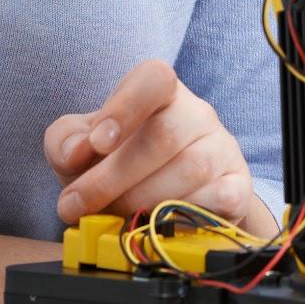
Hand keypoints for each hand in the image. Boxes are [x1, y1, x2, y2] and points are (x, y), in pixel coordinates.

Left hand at [43, 59, 274, 237]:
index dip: (125, 107)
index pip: (153, 79)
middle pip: (163, 136)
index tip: (97, 142)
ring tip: (111, 219)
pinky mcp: (239, 185)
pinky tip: (156, 224)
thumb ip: (65, 142)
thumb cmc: (121, 162)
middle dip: (112, 178)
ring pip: (190, 170)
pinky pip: (219, 200)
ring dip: (140, 202)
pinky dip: (182, 217)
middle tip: (74, 206)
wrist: (173, 197)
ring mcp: (223, 148)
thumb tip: (74, 153)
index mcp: (160, 91)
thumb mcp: (83, 146)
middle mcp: (197, 113)